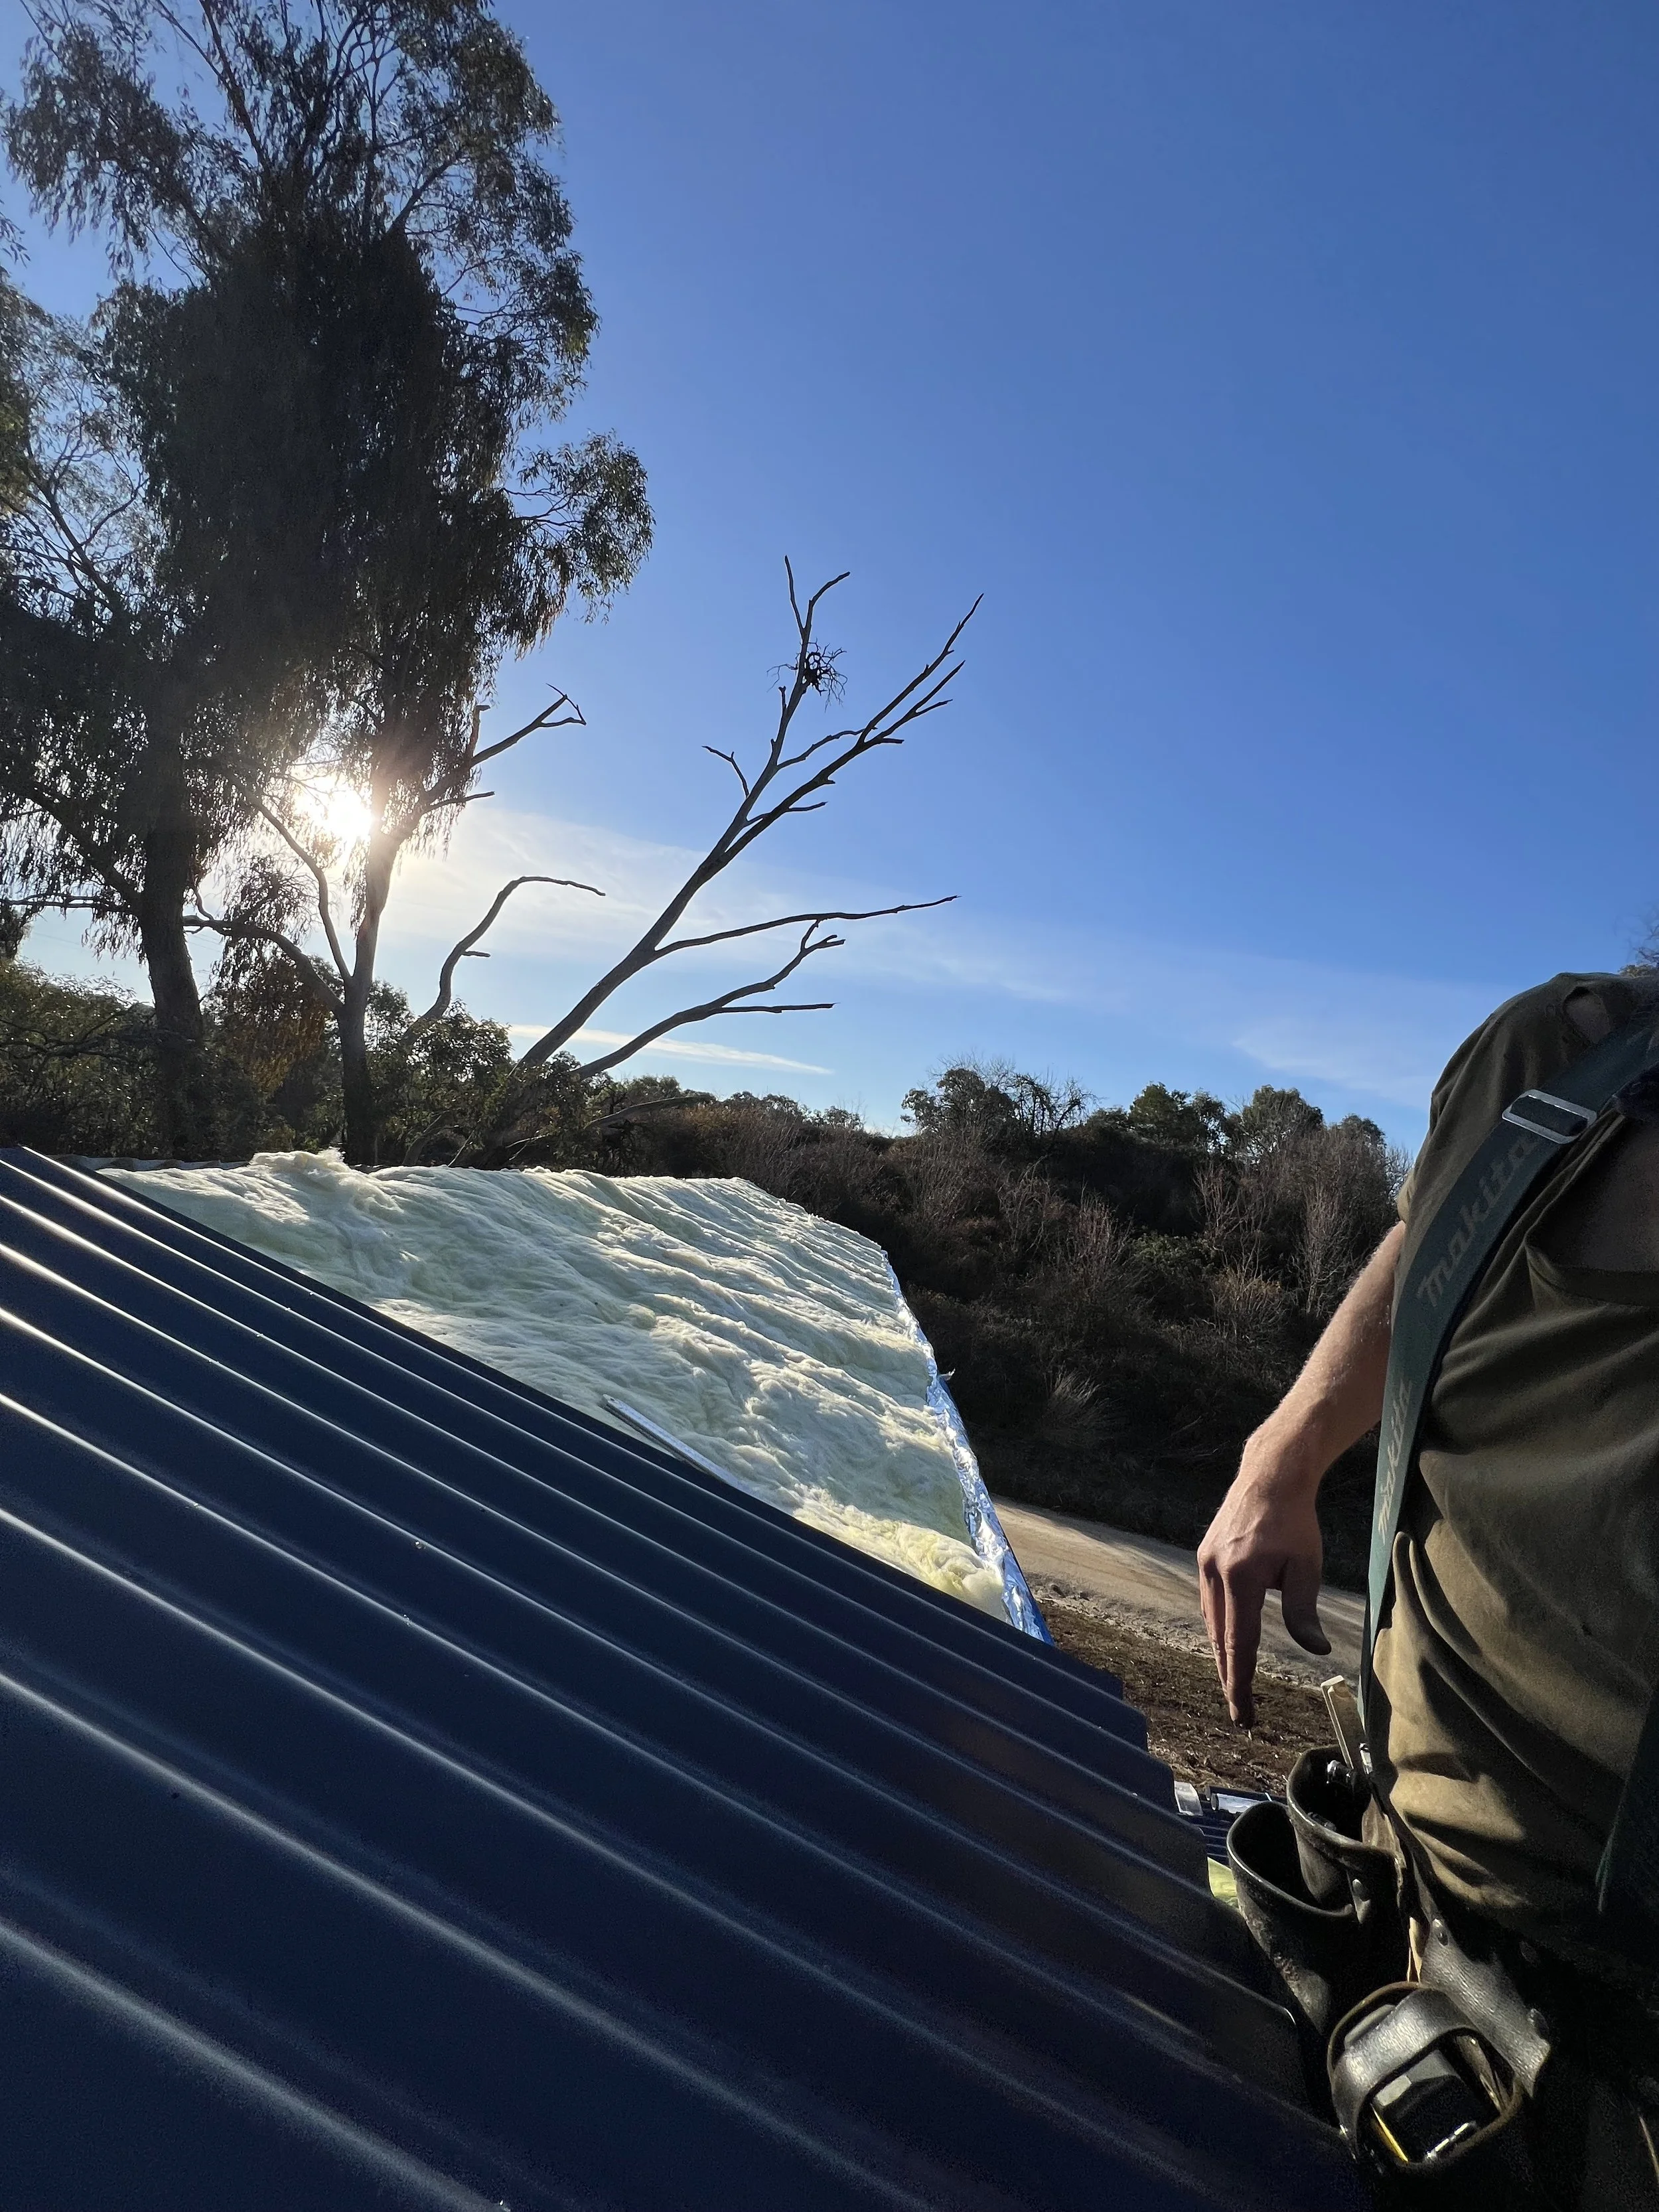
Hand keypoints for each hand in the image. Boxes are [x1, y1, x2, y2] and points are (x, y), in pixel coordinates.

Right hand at [1197, 1439, 1329, 1725]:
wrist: (1269, 1476)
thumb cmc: (1295, 1521)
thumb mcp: (1307, 1566)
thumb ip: (1303, 1610)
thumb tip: (1315, 1650)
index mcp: (1240, 1578)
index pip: (1239, 1644)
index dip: (1240, 1682)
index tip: (1243, 1712)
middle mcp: (1215, 1573)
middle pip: (1219, 1639)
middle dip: (1230, 1677)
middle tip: (1241, 1711)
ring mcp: (1205, 1564)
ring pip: (1212, 1622)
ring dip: (1223, 1653)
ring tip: (1237, 1681)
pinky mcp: (1204, 1556)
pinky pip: (1210, 1602)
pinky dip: (1219, 1627)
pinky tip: (1230, 1639)